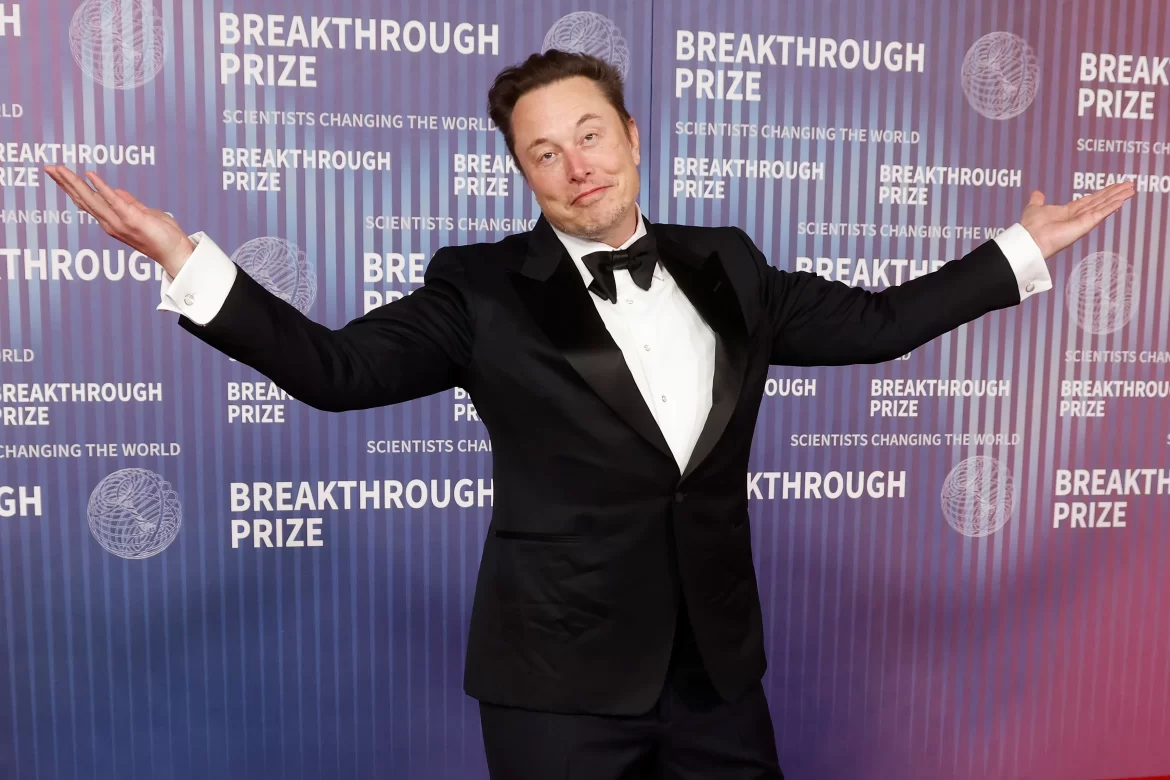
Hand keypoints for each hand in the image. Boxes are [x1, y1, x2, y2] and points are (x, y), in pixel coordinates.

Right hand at [42, 165, 195, 277]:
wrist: (175, 253)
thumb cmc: (162, 235)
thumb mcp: (143, 214)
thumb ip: (128, 202)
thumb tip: (115, 190)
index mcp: (111, 221)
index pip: (86, 202)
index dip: (71, 188)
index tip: (58, 174)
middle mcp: (110, 223)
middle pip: (82, 199)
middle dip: (64, 183)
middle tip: (48, 168)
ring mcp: (119, 222)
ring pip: (91, 200)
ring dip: (74, 183)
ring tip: (59, 169)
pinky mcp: (131, 219)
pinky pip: (114, 201)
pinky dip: (101, 187)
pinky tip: (89, 175)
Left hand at [1019, 180, 1135, 258]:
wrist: (1030, 239)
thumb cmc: (1030, 227)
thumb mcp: (1034, 208)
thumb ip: (1038, 200)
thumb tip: (1037, 192)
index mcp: (1068, 212)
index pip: (1089, 200)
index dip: (1102, 192)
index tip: (1113, 186)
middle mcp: (1078, 216)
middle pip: (1100, 201)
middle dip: (1114, 192)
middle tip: (1129, 184)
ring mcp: (1083, 220)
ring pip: (1104, 205)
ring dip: (1118, 196)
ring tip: (1131, 189)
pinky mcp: (1085, 224)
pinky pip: (1101, 212)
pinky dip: (1112, 206)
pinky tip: (1122, 199)